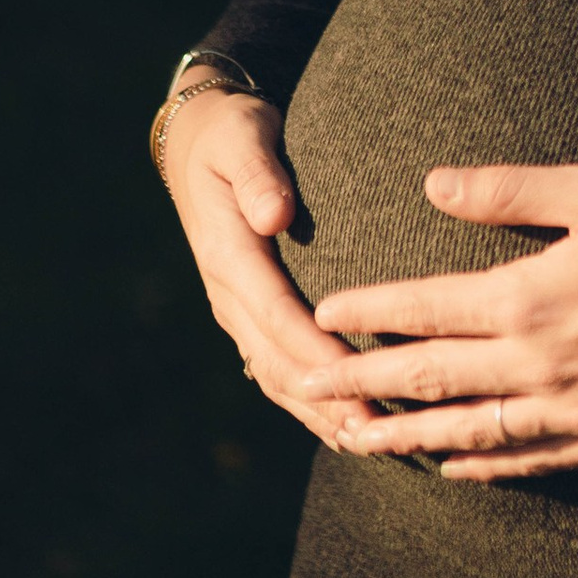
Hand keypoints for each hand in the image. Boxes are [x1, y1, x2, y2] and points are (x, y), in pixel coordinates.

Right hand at [153, 87, 354, 453]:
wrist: (201, 143)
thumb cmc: (234, 134)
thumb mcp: (243, 137)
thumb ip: (258, 174)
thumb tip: (273, 215)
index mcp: (229, 253)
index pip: (277, 313)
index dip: (316, 352)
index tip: (358, 382)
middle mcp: (229, 291)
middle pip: (279, 359)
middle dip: (325, 400)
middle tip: (376, 432)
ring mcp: (236, 309)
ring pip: (275, 374)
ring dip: (318, 412)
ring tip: (367, 443)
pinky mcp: (248, 315)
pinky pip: (276, 367)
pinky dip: (307, 401)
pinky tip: (343, 425)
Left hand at [307, 164, 577, 479]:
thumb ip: (507, 190)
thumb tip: (433, 185)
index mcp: (527, 300)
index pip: (423, 309)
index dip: (365, 313)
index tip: (320, 314)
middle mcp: (537, 367)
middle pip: (428, 380)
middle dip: (358, 386)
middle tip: (301, 392)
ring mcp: (572, 414)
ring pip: (468, 433)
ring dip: (406, 438)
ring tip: (354, 443)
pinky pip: (528, 463)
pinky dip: (482, 468)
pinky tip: (452, 469)